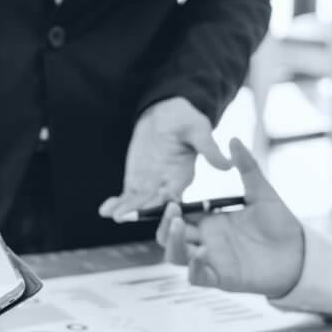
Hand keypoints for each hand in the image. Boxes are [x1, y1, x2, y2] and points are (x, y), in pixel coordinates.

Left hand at [99, 97, 230, 221]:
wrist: (165, 115)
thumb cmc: (184, 119)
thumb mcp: (197, 129)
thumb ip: (208, 148)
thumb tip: (228, 165)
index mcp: (183, 176)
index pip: (175, 193)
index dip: (165, 201)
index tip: (156, 204)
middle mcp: (167, 186)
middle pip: (153, 203)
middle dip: (139, 210)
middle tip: (124, 216)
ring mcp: (150, 186)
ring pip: (138, 203)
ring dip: (125, 209)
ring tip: (112, 215)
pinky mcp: (137, 182)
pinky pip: (126, 196)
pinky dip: (116, 203)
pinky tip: (103, 210)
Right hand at [157, 138, 304, 297]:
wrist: (301, 254)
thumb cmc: (280, 224)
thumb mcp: (262, 192)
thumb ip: (247, 168)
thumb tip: (233, 139)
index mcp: (209, 221)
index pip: (179, 213)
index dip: (168, 204)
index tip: (167, 190)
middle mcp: (205, 240)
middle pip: (169, 235)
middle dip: (164, 222)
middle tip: (171, 209)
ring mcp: (210, 260)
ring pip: (175, 255)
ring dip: (172, 242)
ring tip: (178, 226)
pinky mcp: (220, 278)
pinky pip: (197, 277)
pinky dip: (194, 268)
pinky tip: (200, 254)